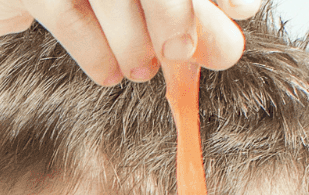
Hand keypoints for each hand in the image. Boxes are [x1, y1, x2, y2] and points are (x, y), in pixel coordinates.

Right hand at [0, 0, 262, 83]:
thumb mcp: (139, 2)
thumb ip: (189, 17)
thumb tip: (231, 48)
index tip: (242, 9)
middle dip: (174, 12)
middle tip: (182, 54)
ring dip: (133, 40)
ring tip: (140, 72)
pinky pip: (66, 13)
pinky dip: (94, 50)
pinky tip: (109, 74)